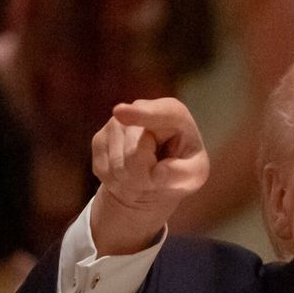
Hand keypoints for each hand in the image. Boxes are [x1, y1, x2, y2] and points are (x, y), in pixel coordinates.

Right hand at [90, 98, 208, 254]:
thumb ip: (184, 173)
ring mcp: (116, 123)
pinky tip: (129, 176)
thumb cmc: (181, 169)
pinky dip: (118, 182)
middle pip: (134, 153)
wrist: (154, 178)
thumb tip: (158, 172)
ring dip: (132, 181)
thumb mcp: (194, 175)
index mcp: (173, 113)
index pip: (159, 113)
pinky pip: (104, 171)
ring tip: (144, 175)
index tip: (120, 113)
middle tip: (158, 176)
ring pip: (118, 165)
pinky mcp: (99, 139)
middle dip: (145, 176)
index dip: (140, 114)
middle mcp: (141, 109)